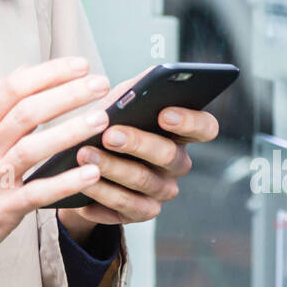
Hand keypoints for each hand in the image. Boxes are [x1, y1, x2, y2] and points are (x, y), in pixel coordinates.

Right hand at [0, 57, 113, 286]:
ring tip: (102, 120)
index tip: (80, 65)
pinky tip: (91, 173)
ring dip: (70, 131)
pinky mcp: (0, 210)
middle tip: (101, 84)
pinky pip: (36, 192)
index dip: (48, 73)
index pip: (11, 87)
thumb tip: (28, 75)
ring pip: (32, 148)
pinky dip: (65, 181)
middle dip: (67, 93)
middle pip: (26, 111)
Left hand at [60, 65, 219, 229]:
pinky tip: (82, 183)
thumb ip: (137, 89)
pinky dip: (101, 194)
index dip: (190, 122)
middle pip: (170, 156)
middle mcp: (177, 164)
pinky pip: (124, 207)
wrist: (80, 164)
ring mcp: (160, 191)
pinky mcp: (139, 212)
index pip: (205, 127)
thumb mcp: (119, 102)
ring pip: (143, 182)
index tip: (165, 114)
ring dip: (112, 168)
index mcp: (180, 132)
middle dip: (138, 143)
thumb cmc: (107, 124)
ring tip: (84, 154)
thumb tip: (153, 74)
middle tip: (109, 135)